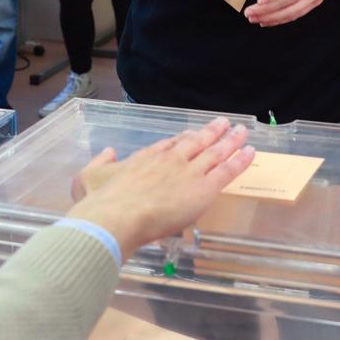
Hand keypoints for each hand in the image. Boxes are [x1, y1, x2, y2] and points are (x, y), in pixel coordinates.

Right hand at [66, 117, 253, 258]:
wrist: (116, 217)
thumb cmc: (101, 202)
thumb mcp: (88, 176)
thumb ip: (100, 162)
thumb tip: (109, 152)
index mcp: (145, 157)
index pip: (170, 144)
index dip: (184, 138)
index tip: (193, 133)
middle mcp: (169, 159)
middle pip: (196, 141)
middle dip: (212, 132)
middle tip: (225, 123)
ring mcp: (188, 171)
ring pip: (215, 152)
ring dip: (231, 141)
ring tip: (242, 131)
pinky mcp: (203, 189)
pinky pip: (227, 171)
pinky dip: (240, 160)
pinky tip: (250, 152)